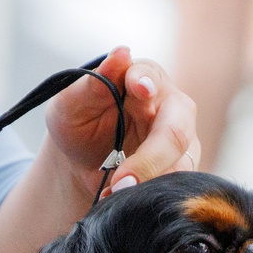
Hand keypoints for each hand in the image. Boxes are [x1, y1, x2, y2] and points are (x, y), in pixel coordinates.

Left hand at [45, 46, 199, 196]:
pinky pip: (176, 187)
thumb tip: (121, 53)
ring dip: (149, 183)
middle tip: (122, 180)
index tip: (139, 89)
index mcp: (142, 78)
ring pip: (181, 164)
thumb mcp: (71, 104)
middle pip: (176, 129)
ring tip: (115, 193)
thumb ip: (93, 82)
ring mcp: (180, 141)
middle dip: (151, 157)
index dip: (145, 82)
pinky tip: (122, 200)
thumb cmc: (77, 124)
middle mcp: (169, 107)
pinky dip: (149, 195)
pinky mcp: (181, 170)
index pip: (149, 76)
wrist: (80, 163)